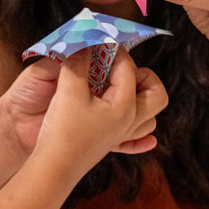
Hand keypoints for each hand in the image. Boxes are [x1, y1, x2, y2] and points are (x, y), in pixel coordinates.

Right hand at [33, 50, 167, 175]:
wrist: (53, 169)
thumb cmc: (62, 130)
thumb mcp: (68, 91)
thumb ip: (78, 62)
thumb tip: (85, 40)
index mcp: (125, 106)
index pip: (128, 69)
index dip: (114, 51)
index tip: (100, 41)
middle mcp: (130, 121)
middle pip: (156, 93)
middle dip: (142, 75)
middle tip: (118, 68)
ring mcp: (123, 136)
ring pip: (149, 116)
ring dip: (140, 99)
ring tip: (118, 88)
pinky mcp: (111, 145)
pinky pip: (137, 140)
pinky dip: (142, 134)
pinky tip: (145, 137)